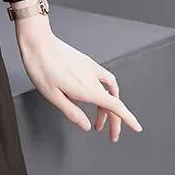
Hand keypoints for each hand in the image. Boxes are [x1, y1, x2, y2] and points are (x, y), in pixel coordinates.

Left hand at [16, 21, 142, 140]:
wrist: (38, 42)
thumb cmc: (41, 67)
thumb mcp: (52, 96)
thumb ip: (72, 112)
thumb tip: (86, 126)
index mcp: (87, 90)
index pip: (115, 107)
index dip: (128, 119)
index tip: (137, 127)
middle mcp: (93, 79)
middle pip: (112, 102)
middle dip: (114, 120)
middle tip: (109, 133)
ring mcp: (91, 68)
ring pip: (109, 91)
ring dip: (108, 106)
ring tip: (99, 118)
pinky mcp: (86, 61)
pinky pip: (104, 77)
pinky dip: (107, 88)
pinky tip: (97, 93)